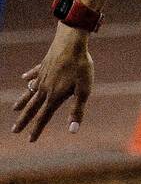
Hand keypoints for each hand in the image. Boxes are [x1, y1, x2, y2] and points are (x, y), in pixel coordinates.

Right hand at [12, 26, 93, 140]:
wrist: (71, 43)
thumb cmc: (81, 67)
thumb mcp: (84, 91)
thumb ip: (77, 111)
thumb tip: (72, 130)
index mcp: (54, 96)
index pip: (44, 117)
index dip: (37, 129)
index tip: (30, 140)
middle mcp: (44, 88)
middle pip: (32, 107)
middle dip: (23, 120)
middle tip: (14, 131)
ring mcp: (42, 76)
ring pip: (29, 92)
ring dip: (22, 102)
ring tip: (15, 109)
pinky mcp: (43, 66)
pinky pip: (33, 74)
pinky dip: (28, 78)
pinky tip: (24, 79)